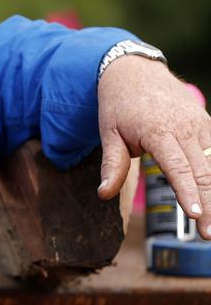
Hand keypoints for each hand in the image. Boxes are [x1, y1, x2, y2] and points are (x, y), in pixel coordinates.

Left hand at [97, 55, 210, 238]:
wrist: (133, 70)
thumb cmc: (118, 104)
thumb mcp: (108, 132)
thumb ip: (112, 164)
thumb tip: (103, 194)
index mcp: (158, 131)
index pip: (177, 167)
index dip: (187, 191)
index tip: (195, 214)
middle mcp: (184, 128)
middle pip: (202, 172)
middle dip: (208, 205)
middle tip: (207, 234)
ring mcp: (199, 125)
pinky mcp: (206, 124)